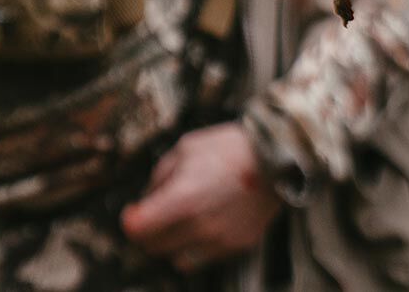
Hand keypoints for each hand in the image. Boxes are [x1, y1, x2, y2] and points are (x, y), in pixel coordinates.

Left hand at [123, 123, 283, 271]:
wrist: (278, 158)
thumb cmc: (230, 147)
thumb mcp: (186, 148)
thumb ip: (161, 176)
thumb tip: (148, 199)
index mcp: (182, 198)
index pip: (137, 229)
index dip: (130, 220)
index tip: (134, 212)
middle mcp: (199, 226)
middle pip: (154, 247)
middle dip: (149, 233)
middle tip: (155, 217)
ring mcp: (221, 239)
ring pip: (178, 260)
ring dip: (173, 245)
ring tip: (182, 225)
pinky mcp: (239, 245)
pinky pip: (206, 258)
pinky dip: (199, 247)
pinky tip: (206, 226)